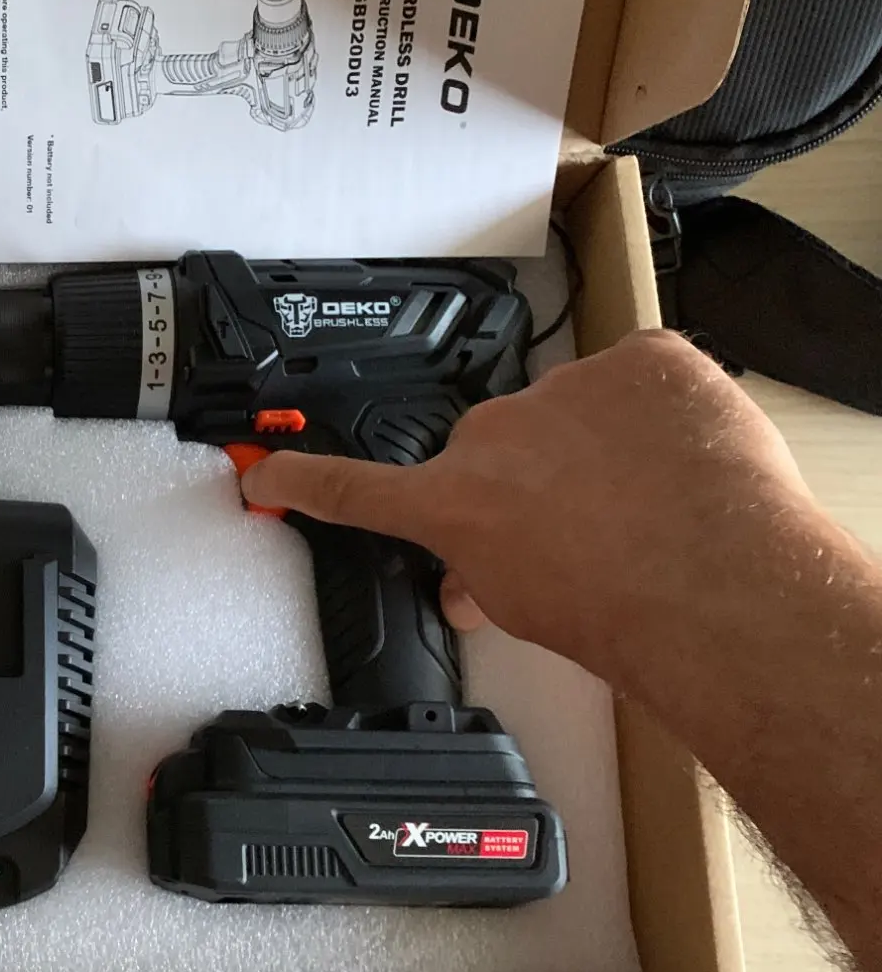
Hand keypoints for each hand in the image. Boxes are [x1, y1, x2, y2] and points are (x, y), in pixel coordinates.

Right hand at [239, 330, 821, 684]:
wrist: (709, 584)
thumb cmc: (617, 609)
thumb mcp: (523, 610)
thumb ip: (484, 578)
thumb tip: (474, 584)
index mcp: (451, 503)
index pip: (354, 489)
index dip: (301, 479)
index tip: (262, 473)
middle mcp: (493, 437)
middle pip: (498, 445)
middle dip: (531, 474)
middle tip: (583, 521)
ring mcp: (567, 389)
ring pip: (576, 405)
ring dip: (602, 440)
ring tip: (650, 496)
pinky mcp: (642, 361)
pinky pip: (642, 372)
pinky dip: (661, 408)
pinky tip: (682, 454)